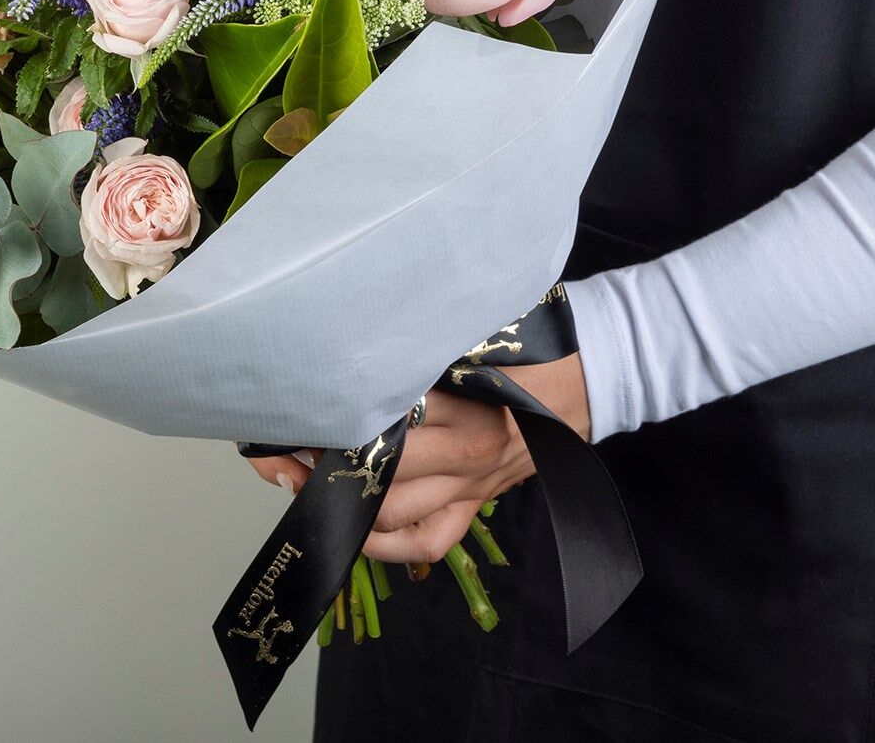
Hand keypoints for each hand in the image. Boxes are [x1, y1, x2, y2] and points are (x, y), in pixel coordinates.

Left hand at [247, 352, 591, 564]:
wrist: (592, 375)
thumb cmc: (529, 342)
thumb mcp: (476, 330)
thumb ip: (424, 338)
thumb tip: (361, 332)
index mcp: (462, 403)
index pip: (380, 416)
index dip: (330, 416)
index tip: (294, 406)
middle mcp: (463, 452)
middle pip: (376, 470)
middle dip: (323, 463)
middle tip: (282, 447)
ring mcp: (470, 486)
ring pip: (393, 513)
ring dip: (344, 501)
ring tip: (303, 480)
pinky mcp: (478, 505)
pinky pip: (427, 540)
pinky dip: (386, 544)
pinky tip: (356, 529)